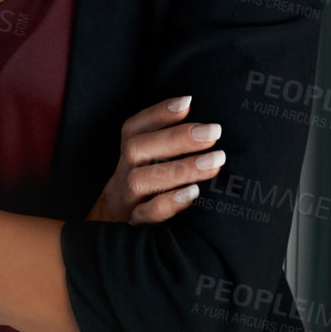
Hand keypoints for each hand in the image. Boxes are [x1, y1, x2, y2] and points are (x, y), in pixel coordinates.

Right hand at [87, 95, 224, 223]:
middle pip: (136, 148)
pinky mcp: (134, 226)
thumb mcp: (150, 165)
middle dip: (176, 137)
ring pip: (141, 179)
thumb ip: (169, 145)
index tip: (188, 101)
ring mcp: (126, 200)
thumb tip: (202, 119)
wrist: (115, 230)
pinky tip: (193, 193)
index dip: (158, 113)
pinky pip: (146, 214)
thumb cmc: (147, 191)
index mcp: (128, 156)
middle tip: (213, 131)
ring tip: (215, 161)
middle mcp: (123, 173)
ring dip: (180, 168)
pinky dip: (169, 202)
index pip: (134, 127)